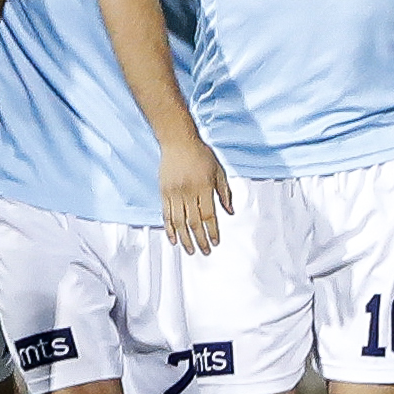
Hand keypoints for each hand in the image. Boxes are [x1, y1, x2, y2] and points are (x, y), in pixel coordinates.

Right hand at [159, 132, 234, 254]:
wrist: (178, 141)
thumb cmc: (201, 154)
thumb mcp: (219, 171)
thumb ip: (225, 192)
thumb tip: (230, 211)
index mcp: (204, 187)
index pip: (208, 215)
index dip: (212, 231)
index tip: (215, 242)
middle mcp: (188, 192)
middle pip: (193, 222)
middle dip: (200, 239)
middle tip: (204, 252)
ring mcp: (174, 193)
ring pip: (179, 221)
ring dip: (185, 238)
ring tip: (189, 250)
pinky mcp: (164, 192)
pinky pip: (166, 214)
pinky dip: (170, 228)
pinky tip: (173, 238)